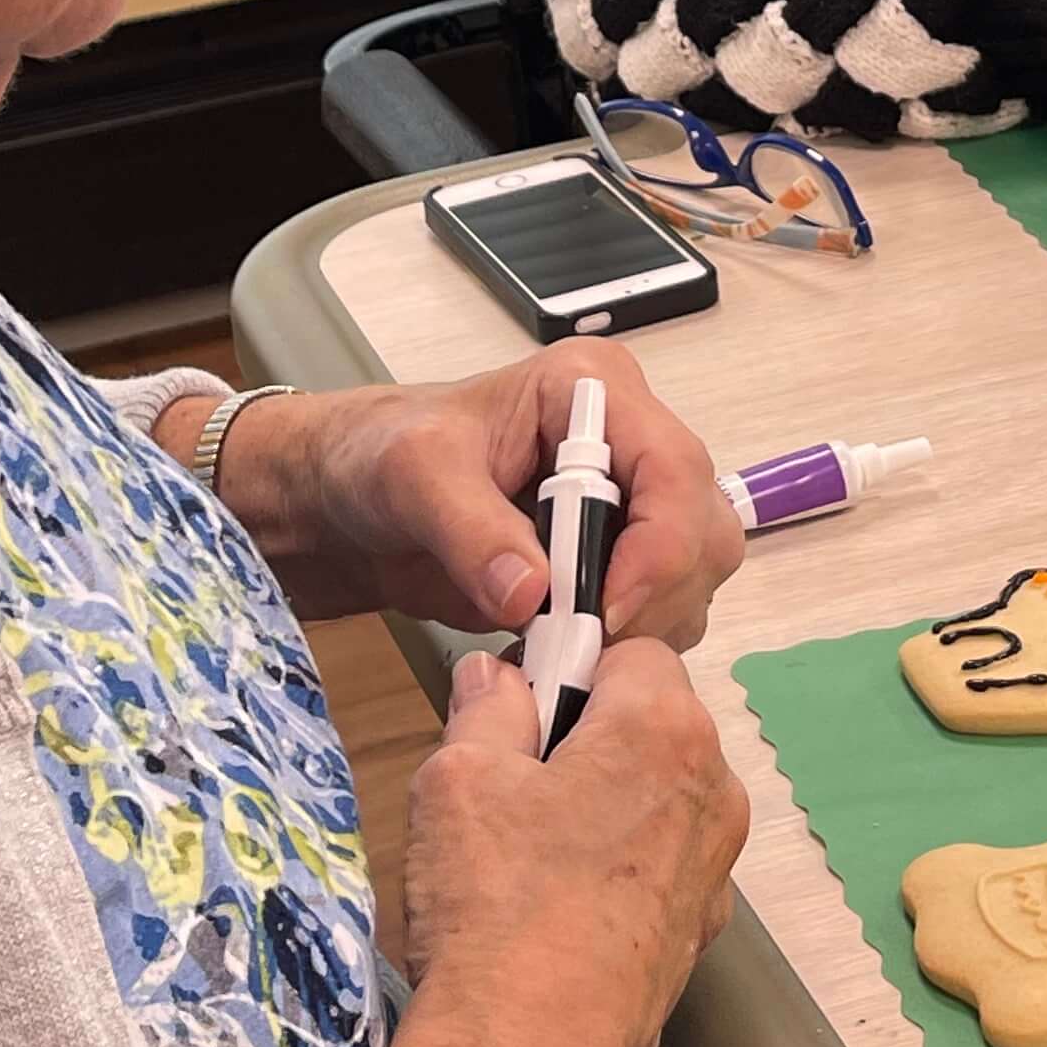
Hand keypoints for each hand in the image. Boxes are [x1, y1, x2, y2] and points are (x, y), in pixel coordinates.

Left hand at [203, 351, 744, 639]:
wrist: (344, 503)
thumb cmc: (376, 458)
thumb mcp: (413, 477)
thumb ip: (471, 531)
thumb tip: (532, 596)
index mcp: (595, 391)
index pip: (674, 468)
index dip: (660, 546)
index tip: (606, 615)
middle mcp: (630, 442)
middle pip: (703, 528)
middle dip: (658, 595)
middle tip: (587, 647)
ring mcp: (628, 506)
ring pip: (694, 578)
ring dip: (644, 628)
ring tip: (563, 652)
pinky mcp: (614, 563)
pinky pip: (658, 613)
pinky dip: (622, 647)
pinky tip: (559, 656)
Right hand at [396, 640, 750, 1046]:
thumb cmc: (492, 905)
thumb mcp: (460, 778)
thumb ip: (487, 704)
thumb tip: (499, 674)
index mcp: (668, 731)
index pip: (630, 649)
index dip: (569, 665)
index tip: (519, 704)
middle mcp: (716, 792)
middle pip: (651, 724)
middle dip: (588, 734)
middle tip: (510, 783)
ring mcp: (716, 873)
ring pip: (654, 800)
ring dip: (600, 806)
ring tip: (522, 857)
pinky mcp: (698, 937)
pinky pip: (656, 869)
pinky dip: (613, 872)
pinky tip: (552, 912)